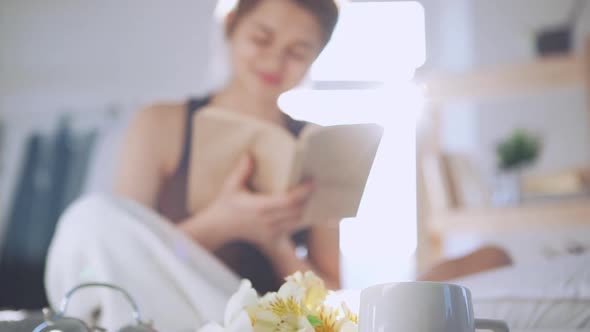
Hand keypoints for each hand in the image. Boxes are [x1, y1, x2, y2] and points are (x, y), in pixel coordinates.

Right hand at [199, 154, 313, 248]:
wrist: (219, 227)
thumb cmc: (226, 204)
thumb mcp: (231, 186)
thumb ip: (241, 171)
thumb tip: (249, 155)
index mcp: (259, 207)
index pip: (288, 200)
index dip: (303, 192)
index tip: (311, 181)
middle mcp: (267, 221)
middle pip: (297, 211)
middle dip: (306, 199)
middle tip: (311, 186)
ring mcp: (270, 231)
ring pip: (296, 221)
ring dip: (303, 209)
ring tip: (306, 196)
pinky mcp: (271, 238)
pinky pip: (290, 228)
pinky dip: (296, 218)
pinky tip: (297, 208)